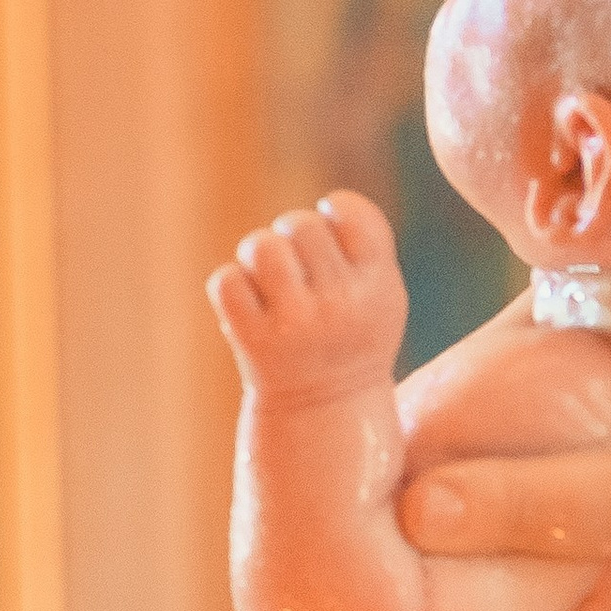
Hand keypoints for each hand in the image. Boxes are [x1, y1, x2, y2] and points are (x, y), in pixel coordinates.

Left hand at [209, 195, 408, 402]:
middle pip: (299, 224)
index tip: (331, 230)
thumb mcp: (384, 294)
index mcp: (378, 286)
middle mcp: (339, 306)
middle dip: (290, 231)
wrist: (325, 409)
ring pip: (260, 247)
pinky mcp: (253, 341)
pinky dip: (231, 285)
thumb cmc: (353, 335)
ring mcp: (294, 325)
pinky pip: (226, 281)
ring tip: (267, 275)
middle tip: (296, 261)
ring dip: (257, 253)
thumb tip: (329, 201)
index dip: (334, 207)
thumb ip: (368, 243)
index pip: (350, 211)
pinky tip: (248, 302)